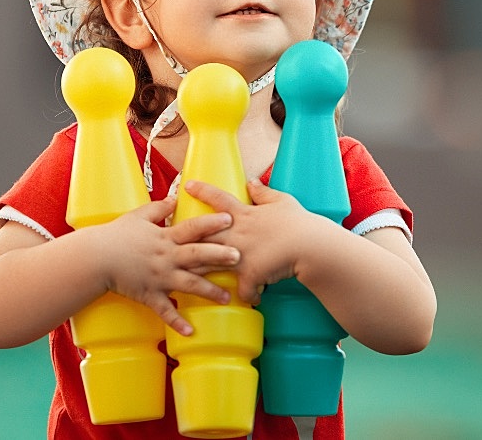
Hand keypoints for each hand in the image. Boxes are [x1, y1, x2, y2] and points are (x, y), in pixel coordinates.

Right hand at [94, 197, 240, 335]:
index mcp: (165, 237)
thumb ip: (159, 207)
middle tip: (239, 257)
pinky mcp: (149, 295)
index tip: (230, 219)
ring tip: (228, 297)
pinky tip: (191, 332)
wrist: (94, 258)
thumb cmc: (115, 235)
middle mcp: (166, 257)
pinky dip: (177, 322)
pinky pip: (165, 311)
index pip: (192, 228)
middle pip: (196, 256)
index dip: (211, 223)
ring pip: (188, 285)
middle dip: (218, 256)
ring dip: (209, 291)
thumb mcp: (138, 216)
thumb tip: (175, 197)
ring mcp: (159, 278)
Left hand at [182, 179, 326, 303]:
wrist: (311, 245)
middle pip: (203, 234)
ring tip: (186, 277)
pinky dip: (248, 294)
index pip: (219, 199)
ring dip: (199, 271)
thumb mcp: (282, 200)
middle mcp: (237, 233)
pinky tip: (252, 299)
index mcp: (245, 214)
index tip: (187, 185)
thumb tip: (252, 182)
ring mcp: (241, 255)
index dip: (202, 191)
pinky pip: (243, 289)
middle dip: (184, 238)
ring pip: (211, 263)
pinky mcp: (250, 274)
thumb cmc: (299, 221)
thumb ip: (264, 192)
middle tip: (170, 241)